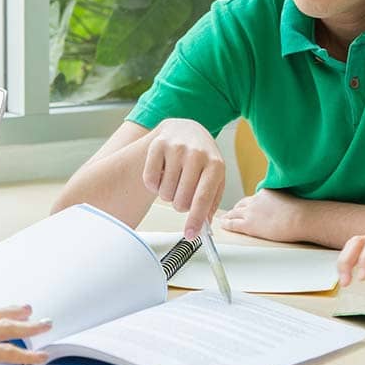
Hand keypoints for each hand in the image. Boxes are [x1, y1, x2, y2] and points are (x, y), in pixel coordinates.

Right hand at [142, 118, 225, 239]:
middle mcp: (196, 154)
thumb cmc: (202, 157)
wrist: (186, 129)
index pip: (203, 198)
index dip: (195, 220)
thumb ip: (211, 200)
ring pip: (165, 193)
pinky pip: (149, 181)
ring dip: (168, 194)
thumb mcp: (215, 175)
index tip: (190, 235)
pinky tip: (162, 174)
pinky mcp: (157, 145)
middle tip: (182, 194)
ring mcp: (176, 148)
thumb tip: (204, 225)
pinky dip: (154, 185)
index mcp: (215, 164)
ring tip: (174, 180)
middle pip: (181, 200)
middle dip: (180, 205)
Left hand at [220, 189, 306, 242]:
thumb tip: (286, 209)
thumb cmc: (301, 212)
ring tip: (224, 219)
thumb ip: (283, 202)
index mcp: (266, 193)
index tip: (247, 207)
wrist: (300, 218)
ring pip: (234, 213)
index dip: (249, 204)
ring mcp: (251, 212)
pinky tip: (223, 225)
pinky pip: (233, 224)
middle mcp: (256, 200)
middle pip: (241, 204)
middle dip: (236, 209)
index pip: (253, 199)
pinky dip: (227, 224)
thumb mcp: (290, 201)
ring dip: (228, 216)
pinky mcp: (249, 224)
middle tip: (231, 213)